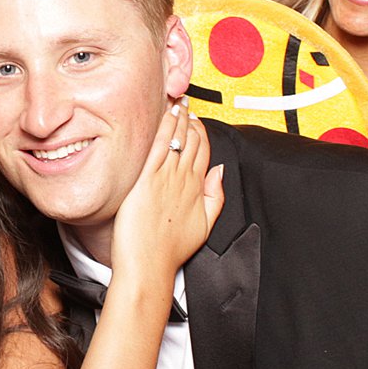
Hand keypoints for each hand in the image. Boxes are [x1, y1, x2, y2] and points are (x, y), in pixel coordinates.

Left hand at [109, 100, 225, 288]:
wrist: (148, 265)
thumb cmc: (170, 250)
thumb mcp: (205, 225)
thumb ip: (215, 196)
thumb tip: (220, 171)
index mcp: (197, 189)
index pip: (203, 151)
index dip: (200, 132)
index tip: (195, 120)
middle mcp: (184, 180)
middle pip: (191, 141)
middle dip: (190, 119)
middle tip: (186, 103)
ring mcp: (166, 179)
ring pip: (176, 140)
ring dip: (178, 118)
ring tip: (177, 103)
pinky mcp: (147, 180)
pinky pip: (158, 147)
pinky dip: (163, 128)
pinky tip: (164, 115)